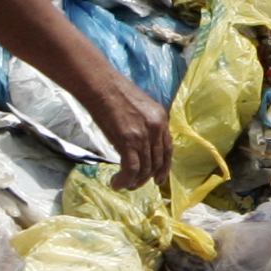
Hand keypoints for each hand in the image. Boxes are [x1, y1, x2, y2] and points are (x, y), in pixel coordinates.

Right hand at [84, 78, 169, 192]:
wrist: (102, 85)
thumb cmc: (115, 92)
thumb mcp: (140, 107)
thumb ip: (145, 124)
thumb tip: (139, 142)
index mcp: (161, 119)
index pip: (168, 149)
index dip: (164, 167)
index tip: (159, 179)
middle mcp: (157, 128)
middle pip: (157, 162)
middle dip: (147, 177)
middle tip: (136, 185)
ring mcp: (144, 136)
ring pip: (145, 168)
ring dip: (135, 182)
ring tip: (125, 185)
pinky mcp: (128, 141)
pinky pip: (132, 169)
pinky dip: (125, 180)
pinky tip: (117, 183)